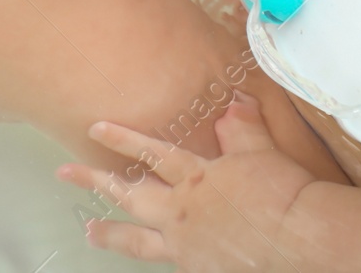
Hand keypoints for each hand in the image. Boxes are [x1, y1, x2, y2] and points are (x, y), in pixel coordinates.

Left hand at [58, 90, 318, 270]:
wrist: (295, 237)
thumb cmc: (283, 192)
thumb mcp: (263, 151)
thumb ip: (243, 128)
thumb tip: (233, 104)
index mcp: (197, 177)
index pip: (152, 153)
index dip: (123, 139)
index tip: (96, 129)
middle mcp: (182, 210)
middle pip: (129, 194)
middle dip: (94, 180)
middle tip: (65, 172)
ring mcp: (184, 243)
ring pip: (135, 238)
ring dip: (108, 233)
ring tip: (88, 231)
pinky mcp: (195, 268)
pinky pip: (164, 262)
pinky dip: (151, 257)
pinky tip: (149, 257)